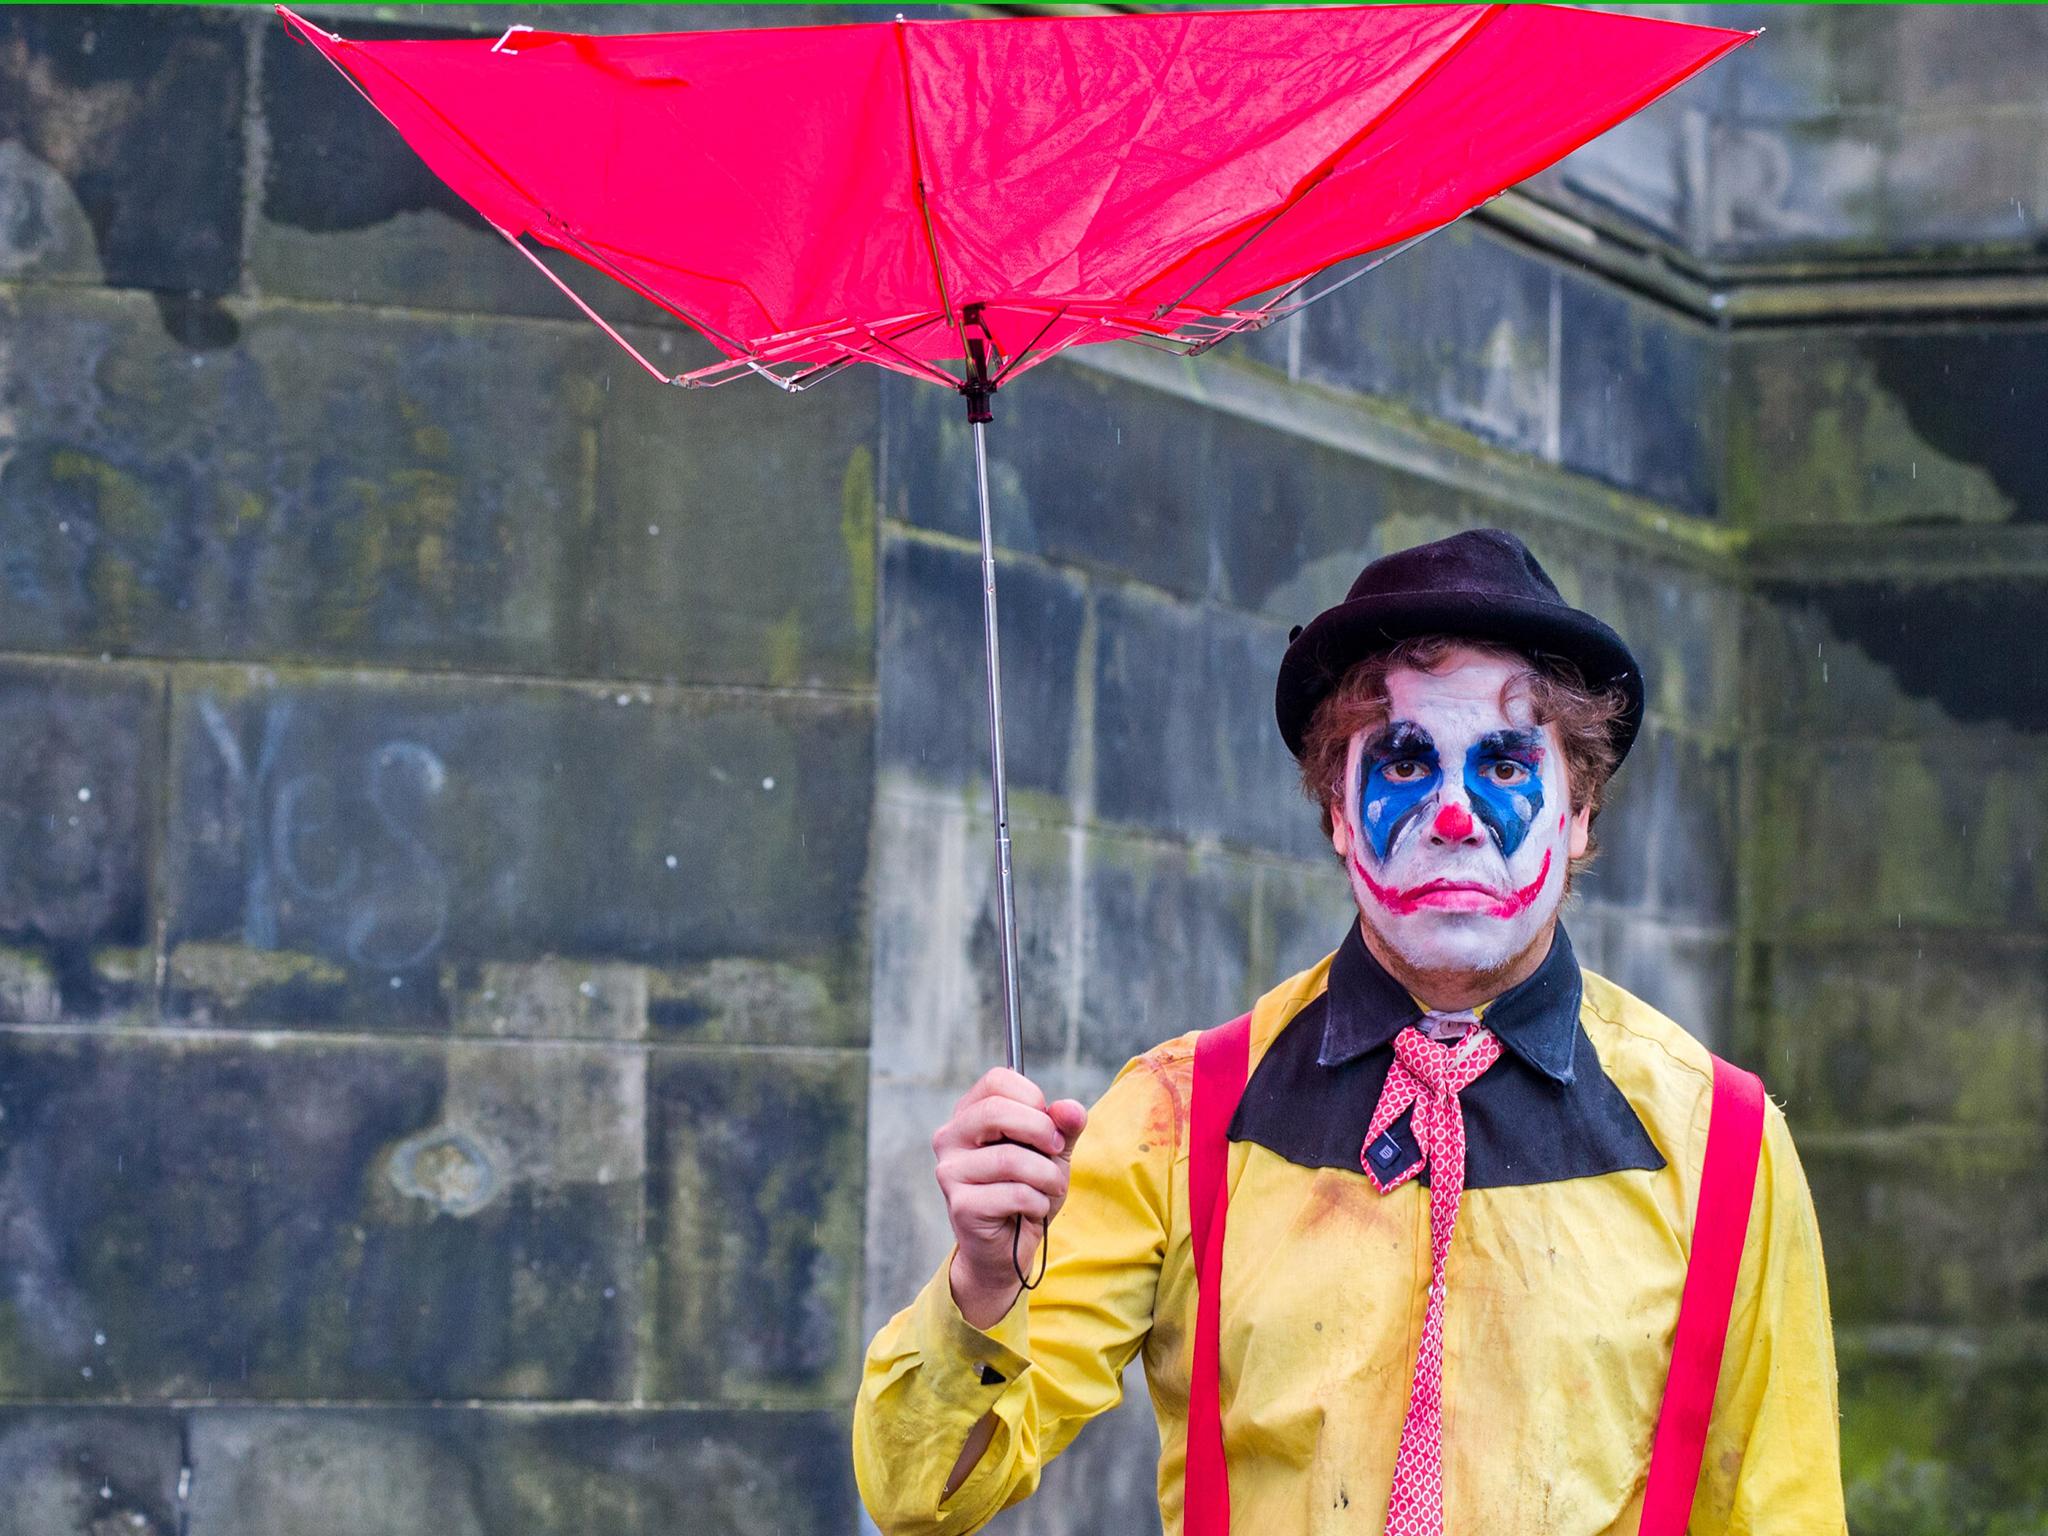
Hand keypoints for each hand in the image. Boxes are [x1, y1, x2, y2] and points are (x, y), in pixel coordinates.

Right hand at [932, 1068, 1088, 1328]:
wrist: (1008, 1249)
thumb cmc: (1025, 1192)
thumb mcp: (1052, 1154)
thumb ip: (1064, 1127)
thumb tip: (1069, 1108)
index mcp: (969, 1115)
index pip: (997, 1080)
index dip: (1033, 1098)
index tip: (1050, 1125)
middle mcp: (950, 1138)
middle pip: (996, 1111)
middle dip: (1041, 1131)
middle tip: (1056, 1153)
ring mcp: (950, 1172)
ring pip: (1010, 1158)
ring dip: (1047, 1176)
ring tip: (1049, 1189)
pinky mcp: (961, 1205)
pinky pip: (1015, 1194)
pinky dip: (1038, 1202)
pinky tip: (1032, 1211)